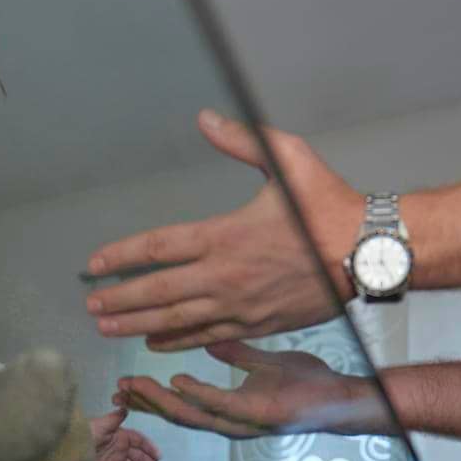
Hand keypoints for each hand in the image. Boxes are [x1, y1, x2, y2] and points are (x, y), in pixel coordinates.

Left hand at [85, 110, 362, 351]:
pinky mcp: (256, 325)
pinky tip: (154, 342)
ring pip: (176, 321)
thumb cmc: (329, 205)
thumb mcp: (289, 159)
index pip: (159, 247)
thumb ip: (242, 140)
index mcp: (226, 235)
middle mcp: (226, 275)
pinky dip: (177, 341)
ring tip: (107, 327)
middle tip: (91, 304)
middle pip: (158, 292)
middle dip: (120, 299)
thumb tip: (204, 118)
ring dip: (138, 325)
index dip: (122, 256)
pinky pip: (207, 337)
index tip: (95, 264)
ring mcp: (239, 306)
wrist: (369, 254)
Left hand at [89, 407, 162, 460]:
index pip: (140, 441)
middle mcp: (119, 449)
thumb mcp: (102, 424)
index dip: (150, 448)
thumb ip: (115, 418)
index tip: (159, 457)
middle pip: (139, 458)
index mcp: (121, 436)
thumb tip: (126, 407)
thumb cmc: (87, 433)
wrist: (69, 448)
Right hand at [113, 341, 387, 438]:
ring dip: (159, 401)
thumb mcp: (265, 363)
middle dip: (144, 403)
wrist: (341, 399)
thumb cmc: (307, 384)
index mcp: (228, 408)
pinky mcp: (259, 416)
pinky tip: (177, 380)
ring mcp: (242, 421)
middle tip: (115, 389)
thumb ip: (236, 354)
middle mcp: (229, 420)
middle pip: (176, 413)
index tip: (125, 381)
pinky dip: (198, 393)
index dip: (151, 396)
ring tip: (132, 386)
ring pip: (190, 414)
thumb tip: (209, 338)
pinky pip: (221, 405)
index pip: (181, 403)